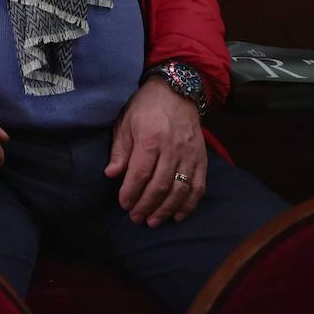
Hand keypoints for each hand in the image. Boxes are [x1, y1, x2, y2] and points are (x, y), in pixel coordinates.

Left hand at [105, 78, 206, 227]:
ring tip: (153, 222)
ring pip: (180, 189)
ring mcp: (190, 155)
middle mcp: (172, 149)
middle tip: (136, 218)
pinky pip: (198, 186)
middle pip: (160, 185)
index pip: (140, 173)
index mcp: (150, 139)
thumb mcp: (125, 122)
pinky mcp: (202, 159)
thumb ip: (120, 150)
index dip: (131, 192)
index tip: (124, 204)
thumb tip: (111, 174)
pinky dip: (189, 204)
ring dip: (166, 209)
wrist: (177, 92)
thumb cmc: (146, 107)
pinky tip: (178, 216)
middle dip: (147, 205)